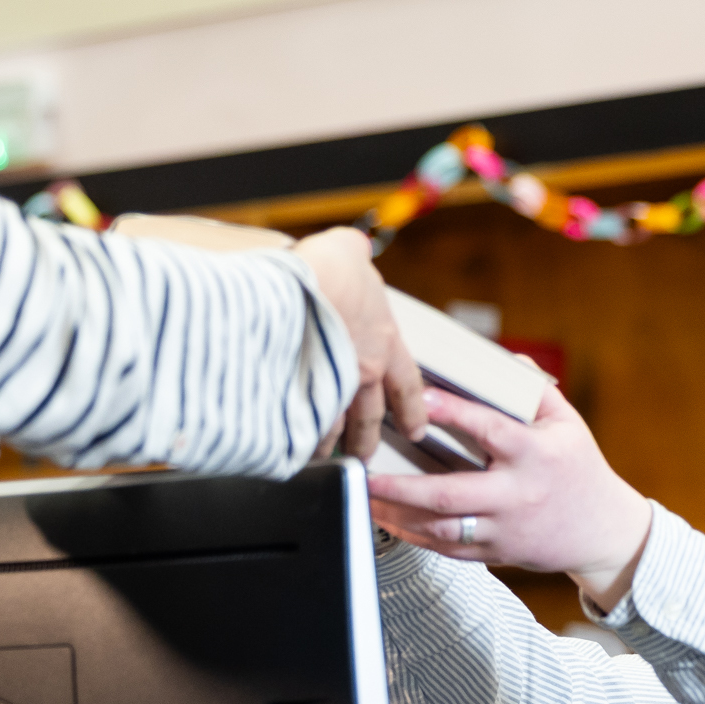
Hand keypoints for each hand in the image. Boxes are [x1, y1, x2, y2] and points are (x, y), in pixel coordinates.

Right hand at [289, 227, 425, 458]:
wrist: (302, 288)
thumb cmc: (329, 270)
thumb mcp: (350, 253)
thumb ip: (355, 253)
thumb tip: (354, 245)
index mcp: (383, 342)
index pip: (407, 385)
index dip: (412, 409)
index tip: (415, 429)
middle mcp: (363, 372)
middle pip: (370, 419)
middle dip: (367, 440)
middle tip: (365, 456)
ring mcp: (332, 389)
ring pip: (334, 429)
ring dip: (328, 444)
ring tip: (321, 457)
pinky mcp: (301, 397)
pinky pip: (301, 428)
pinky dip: (296, 440)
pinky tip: (289, 448)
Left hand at [365, 388, 654, 611]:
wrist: (603, 532)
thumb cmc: (580, 470)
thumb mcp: (568, 423)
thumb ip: (536, 390)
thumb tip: (505, 360)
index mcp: (535, 455)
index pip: (488, 429)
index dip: (451, 413)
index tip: (416, 399)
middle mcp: (516, 494)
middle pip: (450, 494)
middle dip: (400, 487)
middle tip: (363, 471)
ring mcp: (503, 529)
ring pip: (442, 528)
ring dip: (397, 515)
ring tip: (364, 497)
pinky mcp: (495, 553)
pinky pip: (446, 549)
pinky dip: (413, 536)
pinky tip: (389, 521)